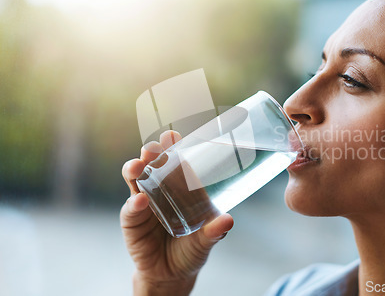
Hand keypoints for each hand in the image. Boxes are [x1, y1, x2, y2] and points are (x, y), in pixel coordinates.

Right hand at [120, 130, 233, 295]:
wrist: (172, 274)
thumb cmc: (192, 249)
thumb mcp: (206, 240)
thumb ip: (215, 231)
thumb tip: (228, 220)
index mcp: (180, 188)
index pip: (175, 162)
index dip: (172, 147)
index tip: (172, 135)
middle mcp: (159, 190)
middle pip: (152, 164)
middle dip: (150, 152)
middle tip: (153, 147)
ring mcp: (143, 203)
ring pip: (135, 180)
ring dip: (135, 170)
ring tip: (138, 166)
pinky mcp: (132, 221)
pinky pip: (131, 209)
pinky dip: (134, 204)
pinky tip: (139, 201)